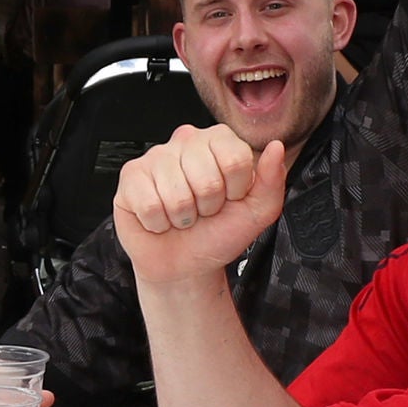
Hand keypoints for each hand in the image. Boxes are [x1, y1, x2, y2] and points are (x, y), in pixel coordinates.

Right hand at [113, 123, 288, 284]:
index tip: (229, 199)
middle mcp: (185, 142)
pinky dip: (158, 223)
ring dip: (182, 218)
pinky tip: (159, 218)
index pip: (235, 159)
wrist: (185, 265)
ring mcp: (155, 157)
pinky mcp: (130, 177)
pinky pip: (149, 204)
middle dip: (208, 207)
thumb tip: (276, 147)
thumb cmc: (218, 234)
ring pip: (177, 195)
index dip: (235, 190)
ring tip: (181, 216)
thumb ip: (272, 180)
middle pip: (207, 178)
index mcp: (218, 141)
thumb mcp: (257, 212)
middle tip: (202, 211)